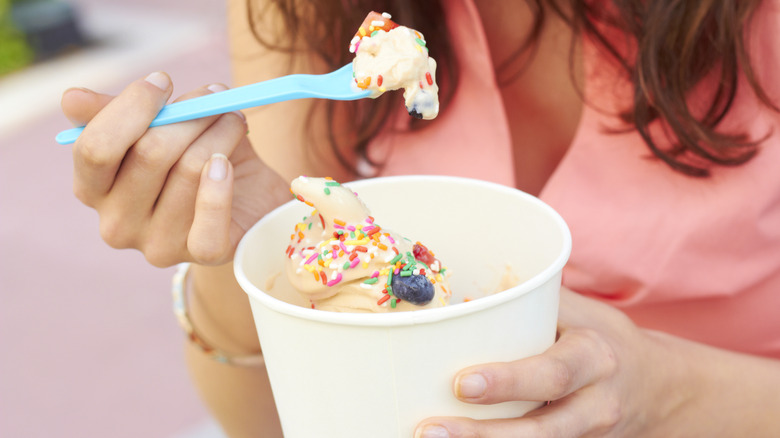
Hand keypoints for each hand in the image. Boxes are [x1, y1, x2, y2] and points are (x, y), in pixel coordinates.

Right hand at [62, 72, 288, 266]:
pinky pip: (210, 216)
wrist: (250, 200)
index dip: (132, 107)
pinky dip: (220, 184)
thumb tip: (72, 99)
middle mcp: (117, 223)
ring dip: (219, 133)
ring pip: (189, 170)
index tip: (164, 81)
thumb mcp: (157, 129)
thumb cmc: (195, 157)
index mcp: (94, 189)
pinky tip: (227, 163)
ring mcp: (158, 243)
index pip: (96, 148)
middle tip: (215, 95)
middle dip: (188, 115)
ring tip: (233, 118)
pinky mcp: (201, 254)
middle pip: (149, 154)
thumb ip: (117, 112)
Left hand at [414, 287, 690, 437]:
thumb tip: (464, 289)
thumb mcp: (581, 312)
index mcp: (594, 358)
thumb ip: (532, 300)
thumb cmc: (603, 339)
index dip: (508, 382)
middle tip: (430, 430)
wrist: (662, 389)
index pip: (551, 374)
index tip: (462, 383)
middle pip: (541, 430)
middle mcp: (596, 405)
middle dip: (483, 435)